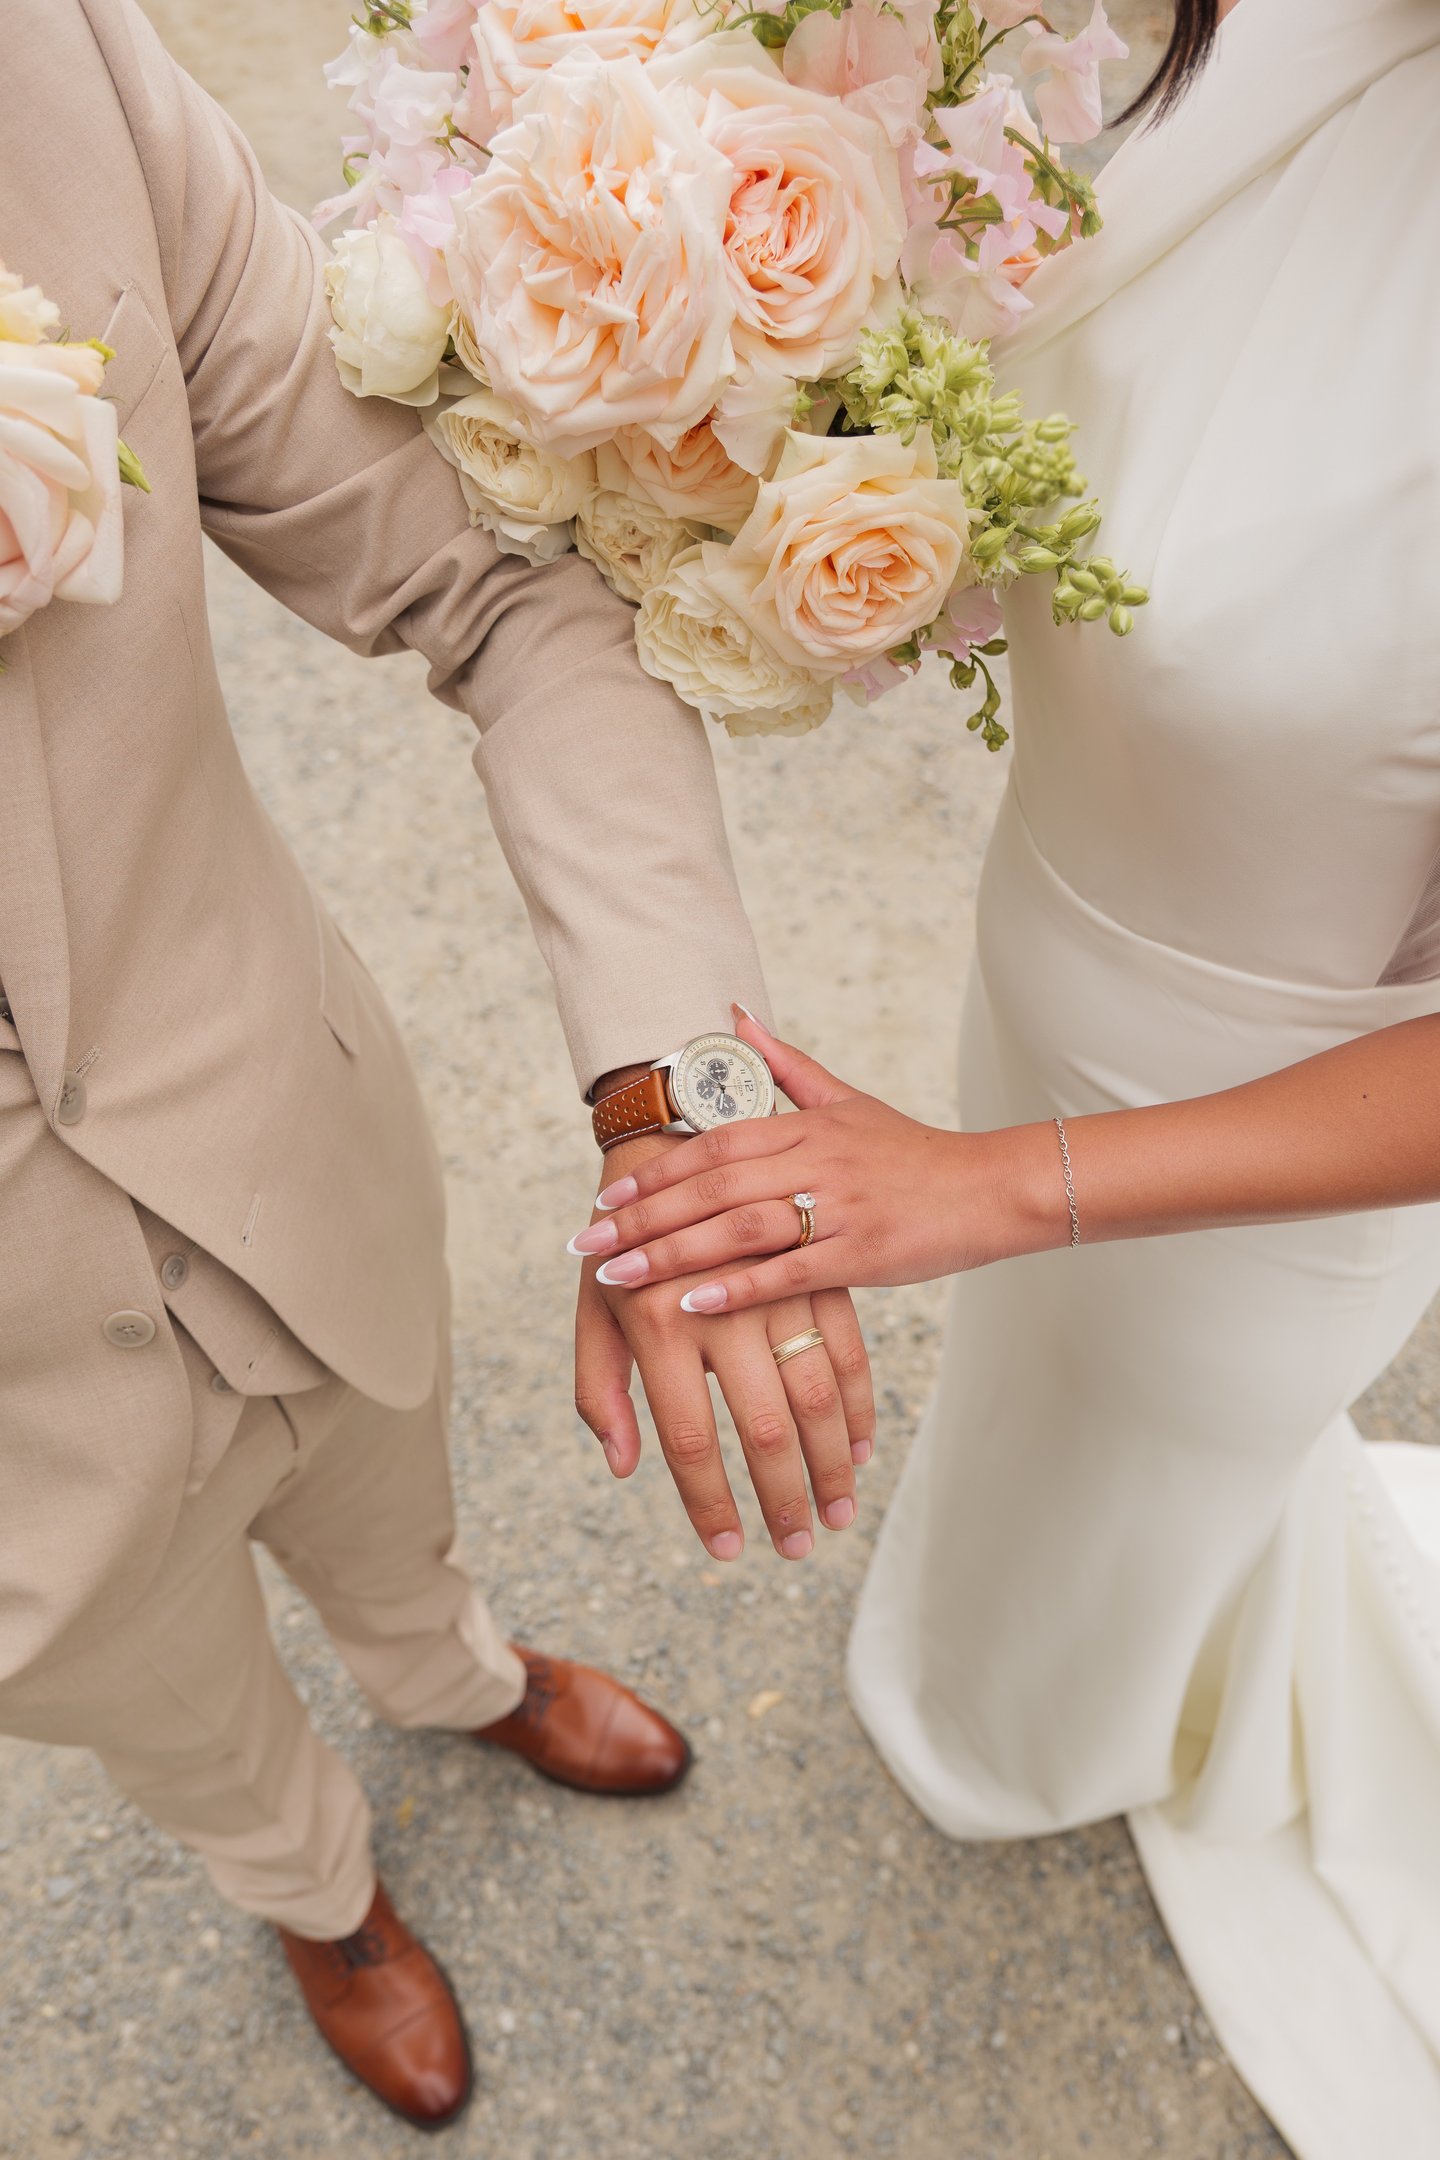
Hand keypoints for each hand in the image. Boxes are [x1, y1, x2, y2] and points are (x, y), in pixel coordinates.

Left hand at [569, 1009, 1065, 1312]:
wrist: (989, 1188)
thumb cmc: (912, 1152)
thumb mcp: (848, 1100)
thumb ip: (787, 1065)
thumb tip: (734, 1015)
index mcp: (805, 1125)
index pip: (712, 1143)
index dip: (654, 1170)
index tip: (604, 1197)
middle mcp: (814, 1160)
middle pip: (711, 1185)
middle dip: (642, 1216)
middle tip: (586, 1243)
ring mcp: (837, 1207)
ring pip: (738, 1227)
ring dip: (672, 1253)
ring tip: (617, 1277)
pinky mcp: (861, 1252)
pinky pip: (789, 1271)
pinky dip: (738, 1287)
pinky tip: (692, 1304)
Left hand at [573, 1128, 875, 1561]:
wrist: (671, 1124)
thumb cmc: (620, 1237)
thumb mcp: (592, 1308)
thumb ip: (600, 1390)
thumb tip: (624, 1467)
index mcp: (654, 1319)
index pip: (685, 1438)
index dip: (707, 1503)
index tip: (725, 1551)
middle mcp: (718, 1303)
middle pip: (760, 1429)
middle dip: (781, 1500)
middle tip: (794, 1550)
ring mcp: (776, 1283)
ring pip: (816, 1396)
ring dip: (830, 1466)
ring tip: (834, 1519)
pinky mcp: (821, 1263)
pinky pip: (850, 1351)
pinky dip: (859, 1408)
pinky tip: (860, 1454)